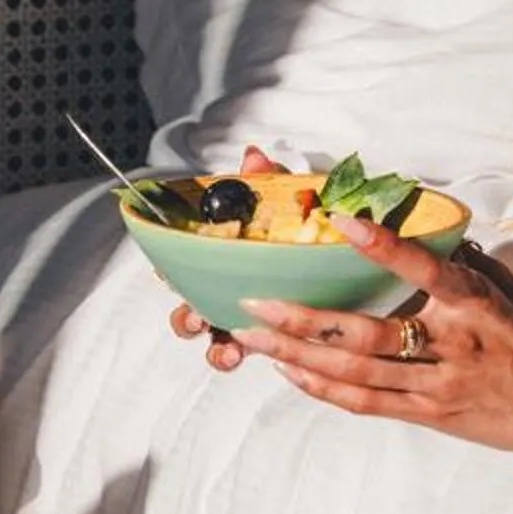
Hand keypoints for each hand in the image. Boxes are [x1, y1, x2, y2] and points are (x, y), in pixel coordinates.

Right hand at [168, 146, 280, 370]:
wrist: (346, 256)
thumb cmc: (300, 229)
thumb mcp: (284, 201)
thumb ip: (267, 180)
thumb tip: (254, 157)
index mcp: (223, 258)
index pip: (184, 265)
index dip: (169, 271)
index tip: (166, 273)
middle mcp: (229, 291)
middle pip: (191, 310)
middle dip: (188, 318)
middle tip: (197, 317)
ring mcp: (248, 317)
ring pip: (216, 342)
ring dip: (216, 349)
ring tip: (229, 351)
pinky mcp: (270, 339)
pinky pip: (247, 353)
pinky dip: (241, 356)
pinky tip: (249, 354)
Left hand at [230, 213, 512, 459]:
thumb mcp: (504, 287)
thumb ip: (457, 262)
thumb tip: (415, 230)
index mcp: (474, 303)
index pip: (426, 269)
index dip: (386, 246)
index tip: (345, 221)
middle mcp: (452, 345)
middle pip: (368, 335)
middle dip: (305, 320)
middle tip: (256, 302)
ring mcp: (438, 386)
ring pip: (356, 373)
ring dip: (299, 356)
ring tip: (254, 339)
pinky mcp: (431, 415)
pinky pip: (368, 402)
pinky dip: (325, 388)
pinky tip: (292, 373)